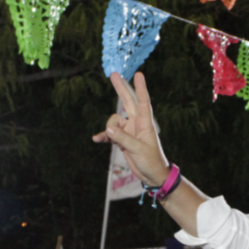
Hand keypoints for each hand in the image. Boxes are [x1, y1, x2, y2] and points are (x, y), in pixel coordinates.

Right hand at [92, 72, 171, 186]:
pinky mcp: (122, 139)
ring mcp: (128, 131)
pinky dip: (103, 136)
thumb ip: (123, 139)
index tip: (138, 74)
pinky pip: (110, 134)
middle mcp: (136, 124)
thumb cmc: (151, 161)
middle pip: (127, 102)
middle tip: (113, 74)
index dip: (140, 88)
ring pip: (114, 121)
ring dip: (109, 129)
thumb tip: (109, 128)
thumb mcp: (138, 150)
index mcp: (145, 123)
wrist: (152, 175)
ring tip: (110, 140)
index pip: (143, 102)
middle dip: (120, 88)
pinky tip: (96, 139)